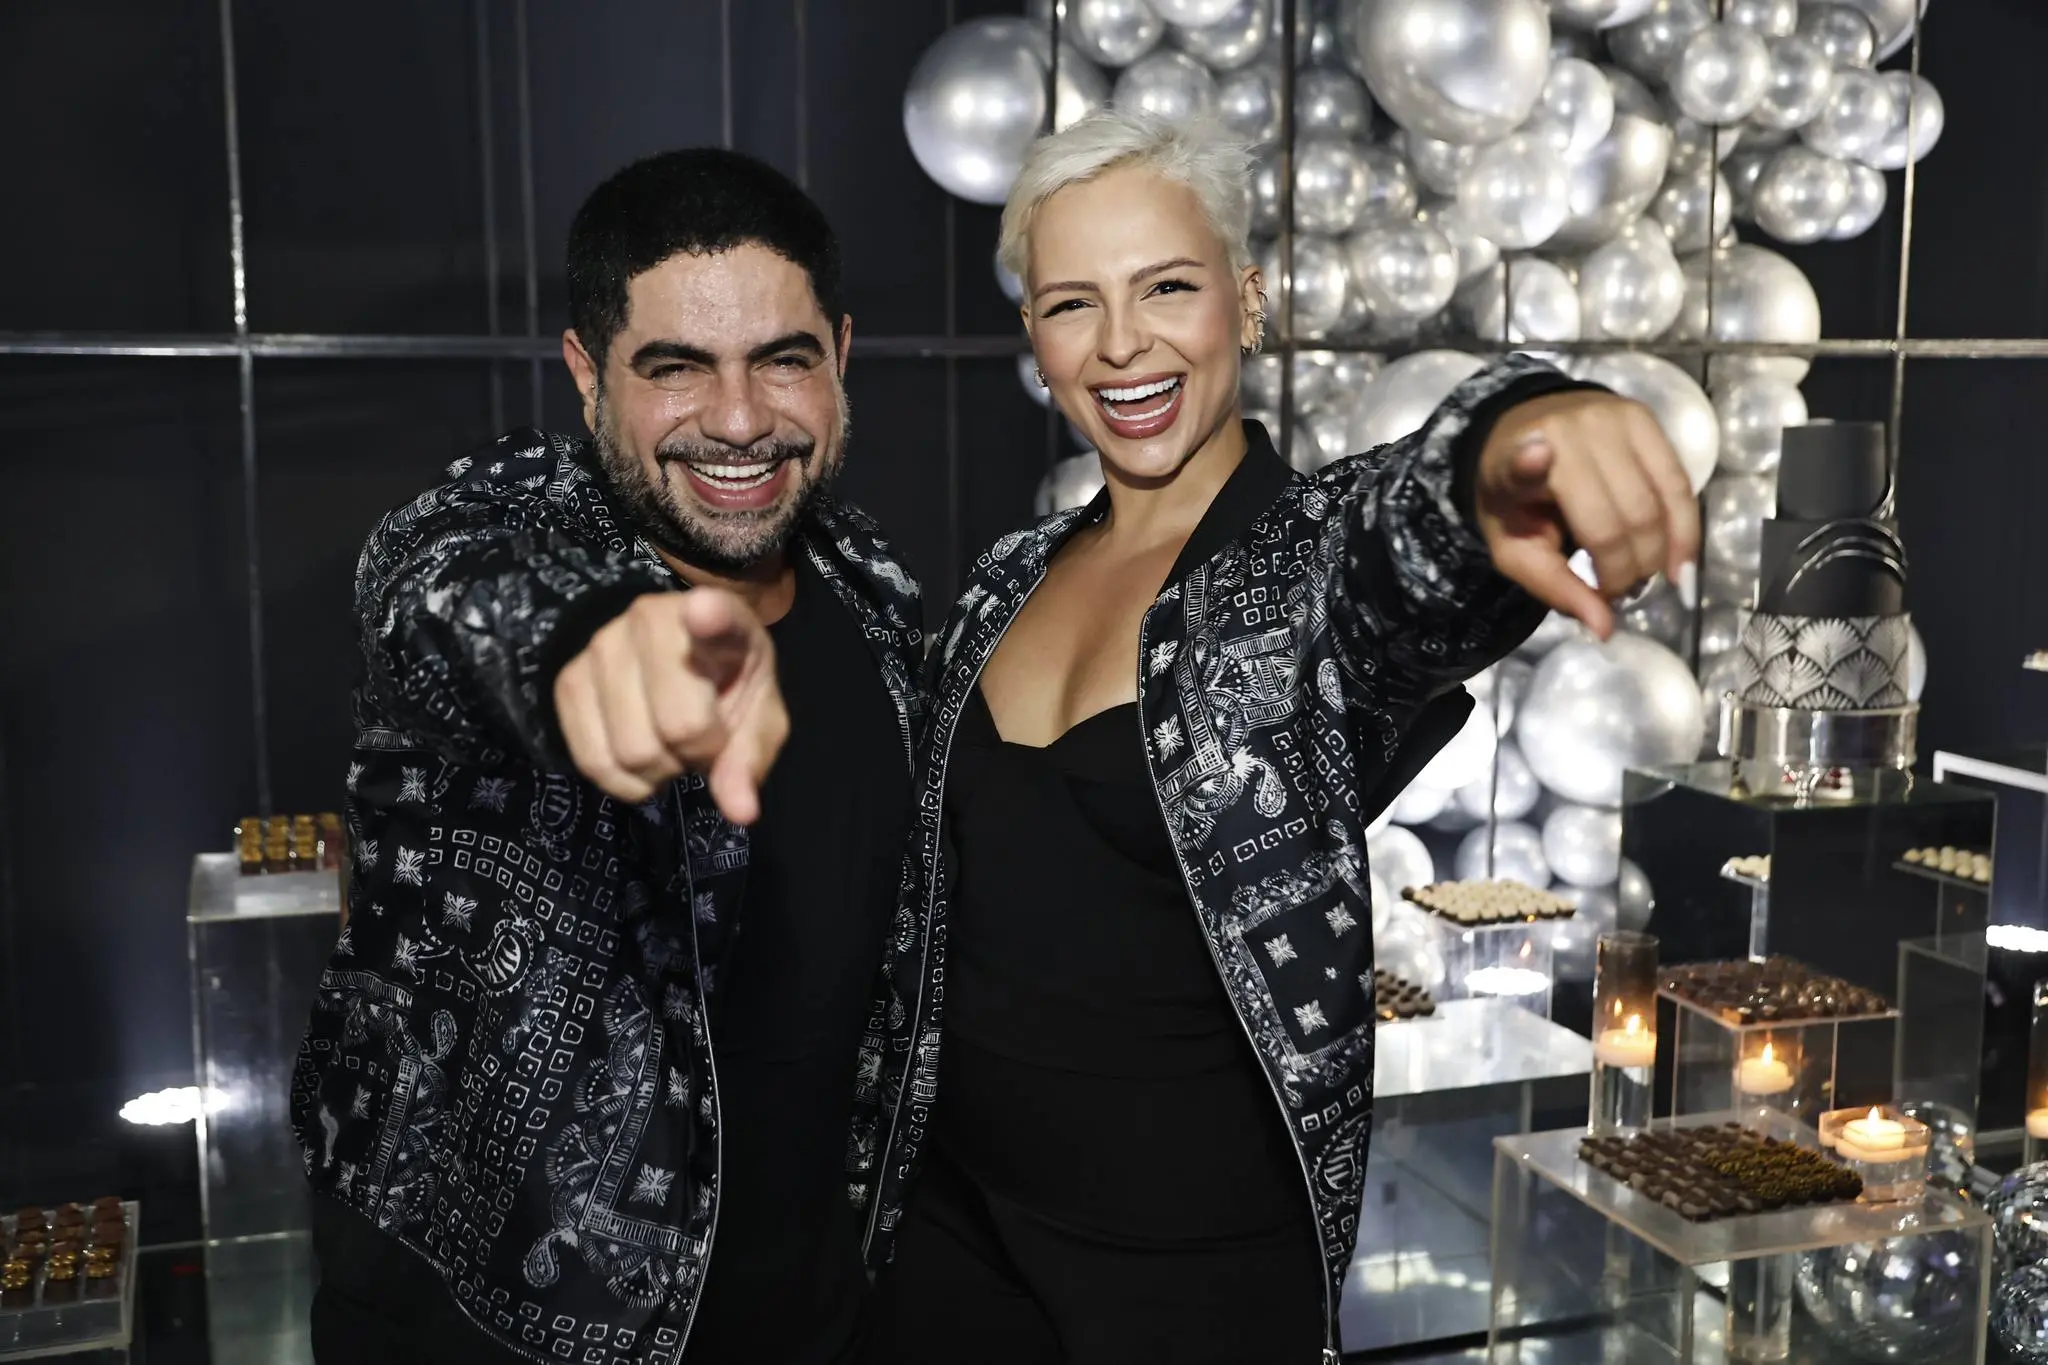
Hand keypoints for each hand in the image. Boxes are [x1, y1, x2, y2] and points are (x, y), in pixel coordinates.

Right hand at [552, 589, 788, 822]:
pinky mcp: (568, 679)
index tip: (705, 612)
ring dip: (660, 772)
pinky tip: (642, 761)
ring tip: (671, 745)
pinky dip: (624, 783)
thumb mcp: (758, 718)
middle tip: (701, 741)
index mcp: (720, 617)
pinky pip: (591, 761)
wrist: (678, 660)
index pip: (713, 613)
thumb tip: (740, 812)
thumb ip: (750, 759)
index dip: (710, 617)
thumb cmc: (728, 685)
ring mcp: (602, 645)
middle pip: (677, 727)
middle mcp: (651, 619)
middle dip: (696, 756)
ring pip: (630, 752)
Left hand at [1472, 390, 1700, 639]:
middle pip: (1618, 517)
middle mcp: (1566, 431)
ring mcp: (1610, 418)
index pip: (1521, 465)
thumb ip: (1554, 587)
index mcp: (1513, 462)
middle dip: (1627, 570)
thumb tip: (1604, 628)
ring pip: (1656, 502)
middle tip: (1618, 591)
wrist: (1528, 429)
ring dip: (1659, 554)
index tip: (1534, 456)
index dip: (1528, 464)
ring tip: (1645, 577)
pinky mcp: (1644, 417)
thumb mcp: (1517, 549)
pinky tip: (1679, 561)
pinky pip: (1679, 483)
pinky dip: (1685, 528)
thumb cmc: (1519, 500)